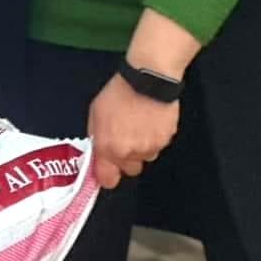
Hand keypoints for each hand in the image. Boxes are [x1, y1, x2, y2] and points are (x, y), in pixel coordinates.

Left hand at [87, 74, 178, 189]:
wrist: (147, 81)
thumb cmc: (119, 93)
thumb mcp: (95, 113)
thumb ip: (97, 137)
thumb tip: (98, 151)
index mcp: (108, 146)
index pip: (107, 179)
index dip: (107, 176)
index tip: (107, 170)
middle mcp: (129, 152)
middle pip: (129, 169)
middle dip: (127, 158)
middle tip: (124, 138)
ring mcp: (149, 148)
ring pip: (145, 157)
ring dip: (141, 147)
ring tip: (138, 124)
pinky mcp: (165, 141)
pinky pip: (158, 146)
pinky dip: (154, 137)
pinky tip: (149, 120)